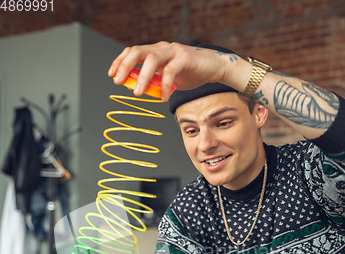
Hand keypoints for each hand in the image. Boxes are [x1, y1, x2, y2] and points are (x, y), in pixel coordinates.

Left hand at [108, 41, 229, 100]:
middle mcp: (163, 48)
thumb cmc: (191, 73)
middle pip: (138, 51)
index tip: (112, 75)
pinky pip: (171, 71)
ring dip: (142, 77)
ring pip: (152, 59)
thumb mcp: (168, 79)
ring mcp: (174, 51)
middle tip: (118, 82)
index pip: (133, 52)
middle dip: (125, 66)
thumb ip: (154, 81)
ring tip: (138, 93)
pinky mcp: (186, 58)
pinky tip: (163, 97)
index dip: (120, 61)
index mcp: (156, 51)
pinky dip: (164, 85)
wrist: (215, 67)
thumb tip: (137, 89)